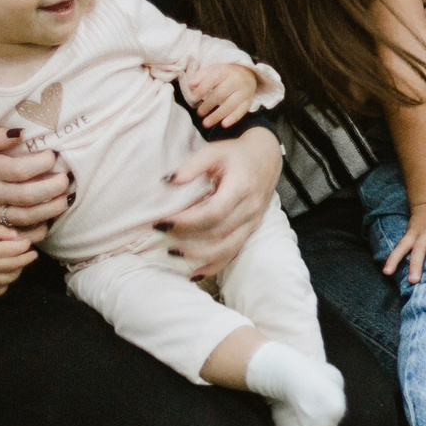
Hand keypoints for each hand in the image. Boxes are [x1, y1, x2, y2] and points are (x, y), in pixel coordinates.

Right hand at [0, 127, 70, 241]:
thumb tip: (21, 132)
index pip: (21, 170)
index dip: (43, 163)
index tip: (54, 157)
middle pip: (29, 195)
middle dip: (54, 188)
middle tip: (67, 179)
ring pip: (27, 217)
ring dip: (51, 210)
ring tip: (66, 200)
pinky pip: (17, 234)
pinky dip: (35, 231)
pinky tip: (48, 222)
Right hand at [0, 223, 36, 296]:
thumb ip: (0, 232)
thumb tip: (16, 236)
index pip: (17, 249)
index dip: (25, 245)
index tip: (27, 242)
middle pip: (17, 264)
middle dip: (27, 258)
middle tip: (32, 254)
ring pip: (9, 279)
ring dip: (18, 271)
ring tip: (19, 264)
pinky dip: (4, 286)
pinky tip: (5, 279)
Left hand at [158, 126, 281, 280]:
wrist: (266, 156)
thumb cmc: (236, 154)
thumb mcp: (214, 152)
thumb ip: (192, 166)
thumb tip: (167, 181)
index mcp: (241, 187)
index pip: (212, 212)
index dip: (186, 221)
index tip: (162, 221)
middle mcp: (250, 208)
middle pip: (217, 232)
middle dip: (186, 237)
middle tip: (159, 232)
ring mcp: (252, 221)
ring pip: (227, 248)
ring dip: (199, 256)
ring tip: (173, 253)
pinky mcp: (251, 230)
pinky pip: (234, 252)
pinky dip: (214, 265)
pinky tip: (195, 273)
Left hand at [180, 62, 261, 128]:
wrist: (247, 74)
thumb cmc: (224, 75)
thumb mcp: (212, 71)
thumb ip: (200, 76)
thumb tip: (191, 85)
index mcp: (226, 71)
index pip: (213, 79)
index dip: (202, 89)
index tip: (194, 99)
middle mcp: (236, 80)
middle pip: (221, 93)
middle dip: (208, 105)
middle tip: (199, 113)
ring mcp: (244, 91)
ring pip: (231, 104)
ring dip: (217, 115)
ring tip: (206, 123)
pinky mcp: (249, 101)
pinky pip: (242, 110)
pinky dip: (233, 118)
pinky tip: (223, 124)